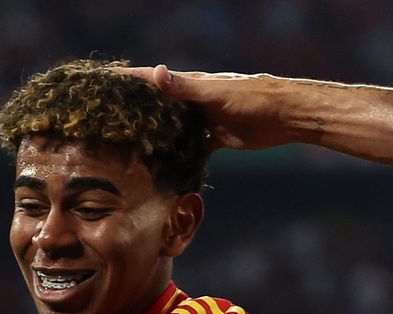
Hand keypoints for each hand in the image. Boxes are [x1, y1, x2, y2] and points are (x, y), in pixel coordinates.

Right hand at [118, 64, 301, 150]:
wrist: (287, 116)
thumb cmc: (254, 98)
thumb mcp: (216, 93)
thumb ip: (184, 87)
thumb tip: (155, 72)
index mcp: (193, 84)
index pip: (154, 79)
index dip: (130, 78)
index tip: (105, 79)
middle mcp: (195, 100)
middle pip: (160, 102)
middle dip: (136, 106)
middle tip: (108, 113)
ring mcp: (204, 119)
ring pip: (172, 125)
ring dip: (154, 131)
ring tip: (128, 141)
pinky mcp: (215, 138)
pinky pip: (190, 145)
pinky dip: (177, 152)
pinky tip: (162, 162)